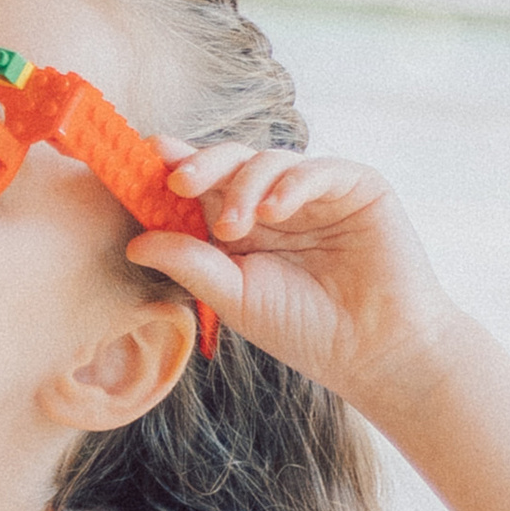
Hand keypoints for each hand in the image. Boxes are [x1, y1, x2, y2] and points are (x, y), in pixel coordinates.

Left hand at [131, 140, 460, 417]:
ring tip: (233, 227)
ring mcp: (314, 192)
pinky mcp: (355, 187)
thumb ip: (190, 264)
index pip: (203, 186)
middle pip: (229, 162)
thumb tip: (134, 242)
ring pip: (267, 160)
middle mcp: (274, 202)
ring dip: (242, 186)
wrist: (375, 351)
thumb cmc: (305, 329)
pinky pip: (316, 168)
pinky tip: (274, 211)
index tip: (143, 162)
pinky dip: (289, 184)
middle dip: (200, 165)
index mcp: (241, 225)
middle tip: (177, 181)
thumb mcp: (235, 297)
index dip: (174, 169)